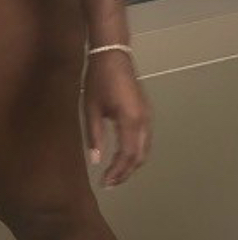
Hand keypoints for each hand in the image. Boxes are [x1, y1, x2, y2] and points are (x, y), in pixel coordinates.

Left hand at [82, 51, 151, 186]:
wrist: (113, 55)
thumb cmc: (98, 80)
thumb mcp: (91, 109)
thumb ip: (95, 136)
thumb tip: (96, 161)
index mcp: (131, 120)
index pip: (127, 156)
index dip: (117, 172)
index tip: (105, 184)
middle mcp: (144, 121)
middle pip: (139, 156)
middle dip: (125, 172)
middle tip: (110, 183)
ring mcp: (148, 116)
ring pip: (145, 149)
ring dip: (132, 164)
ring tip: (115, 174)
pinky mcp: (146, 112)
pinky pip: (145, 139)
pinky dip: (136, 152)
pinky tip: (123, 156)